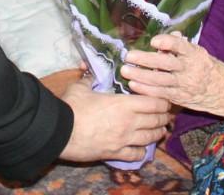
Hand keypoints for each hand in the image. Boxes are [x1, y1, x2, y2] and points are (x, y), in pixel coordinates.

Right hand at [55, 76, 171, 162]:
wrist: (59, 132)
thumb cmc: (71, 107)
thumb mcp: (81, 87)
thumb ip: (89, 78)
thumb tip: (87, 68)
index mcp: (125, 103)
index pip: (155, 102)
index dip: (163, 101)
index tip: (164, 100)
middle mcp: (129, 122)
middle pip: (157, 120)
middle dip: (163, 117)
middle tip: (165, 115)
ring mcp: (124, 139)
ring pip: (150, 138)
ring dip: (158, 134)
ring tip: (160, 131)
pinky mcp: (115, 153)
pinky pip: (136, 155)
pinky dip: (142, 152)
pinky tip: (142, 149)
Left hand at [121, 32, 223, 115]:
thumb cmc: (209, 68)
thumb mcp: (199, 53)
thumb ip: (182, 46)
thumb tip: (169, 36)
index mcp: (195, 54)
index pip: (180, 46)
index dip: (167, 43)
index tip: (154, 41)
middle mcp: (190, 69)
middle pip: (165, 64)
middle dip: (145, 60)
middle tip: (129, 56)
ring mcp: (184, 85)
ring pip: (159, 80)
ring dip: (140, 76)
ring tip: (126, 71)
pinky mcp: (179, 97)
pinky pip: (160, 93)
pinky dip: (146, 89)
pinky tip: (134, 84)